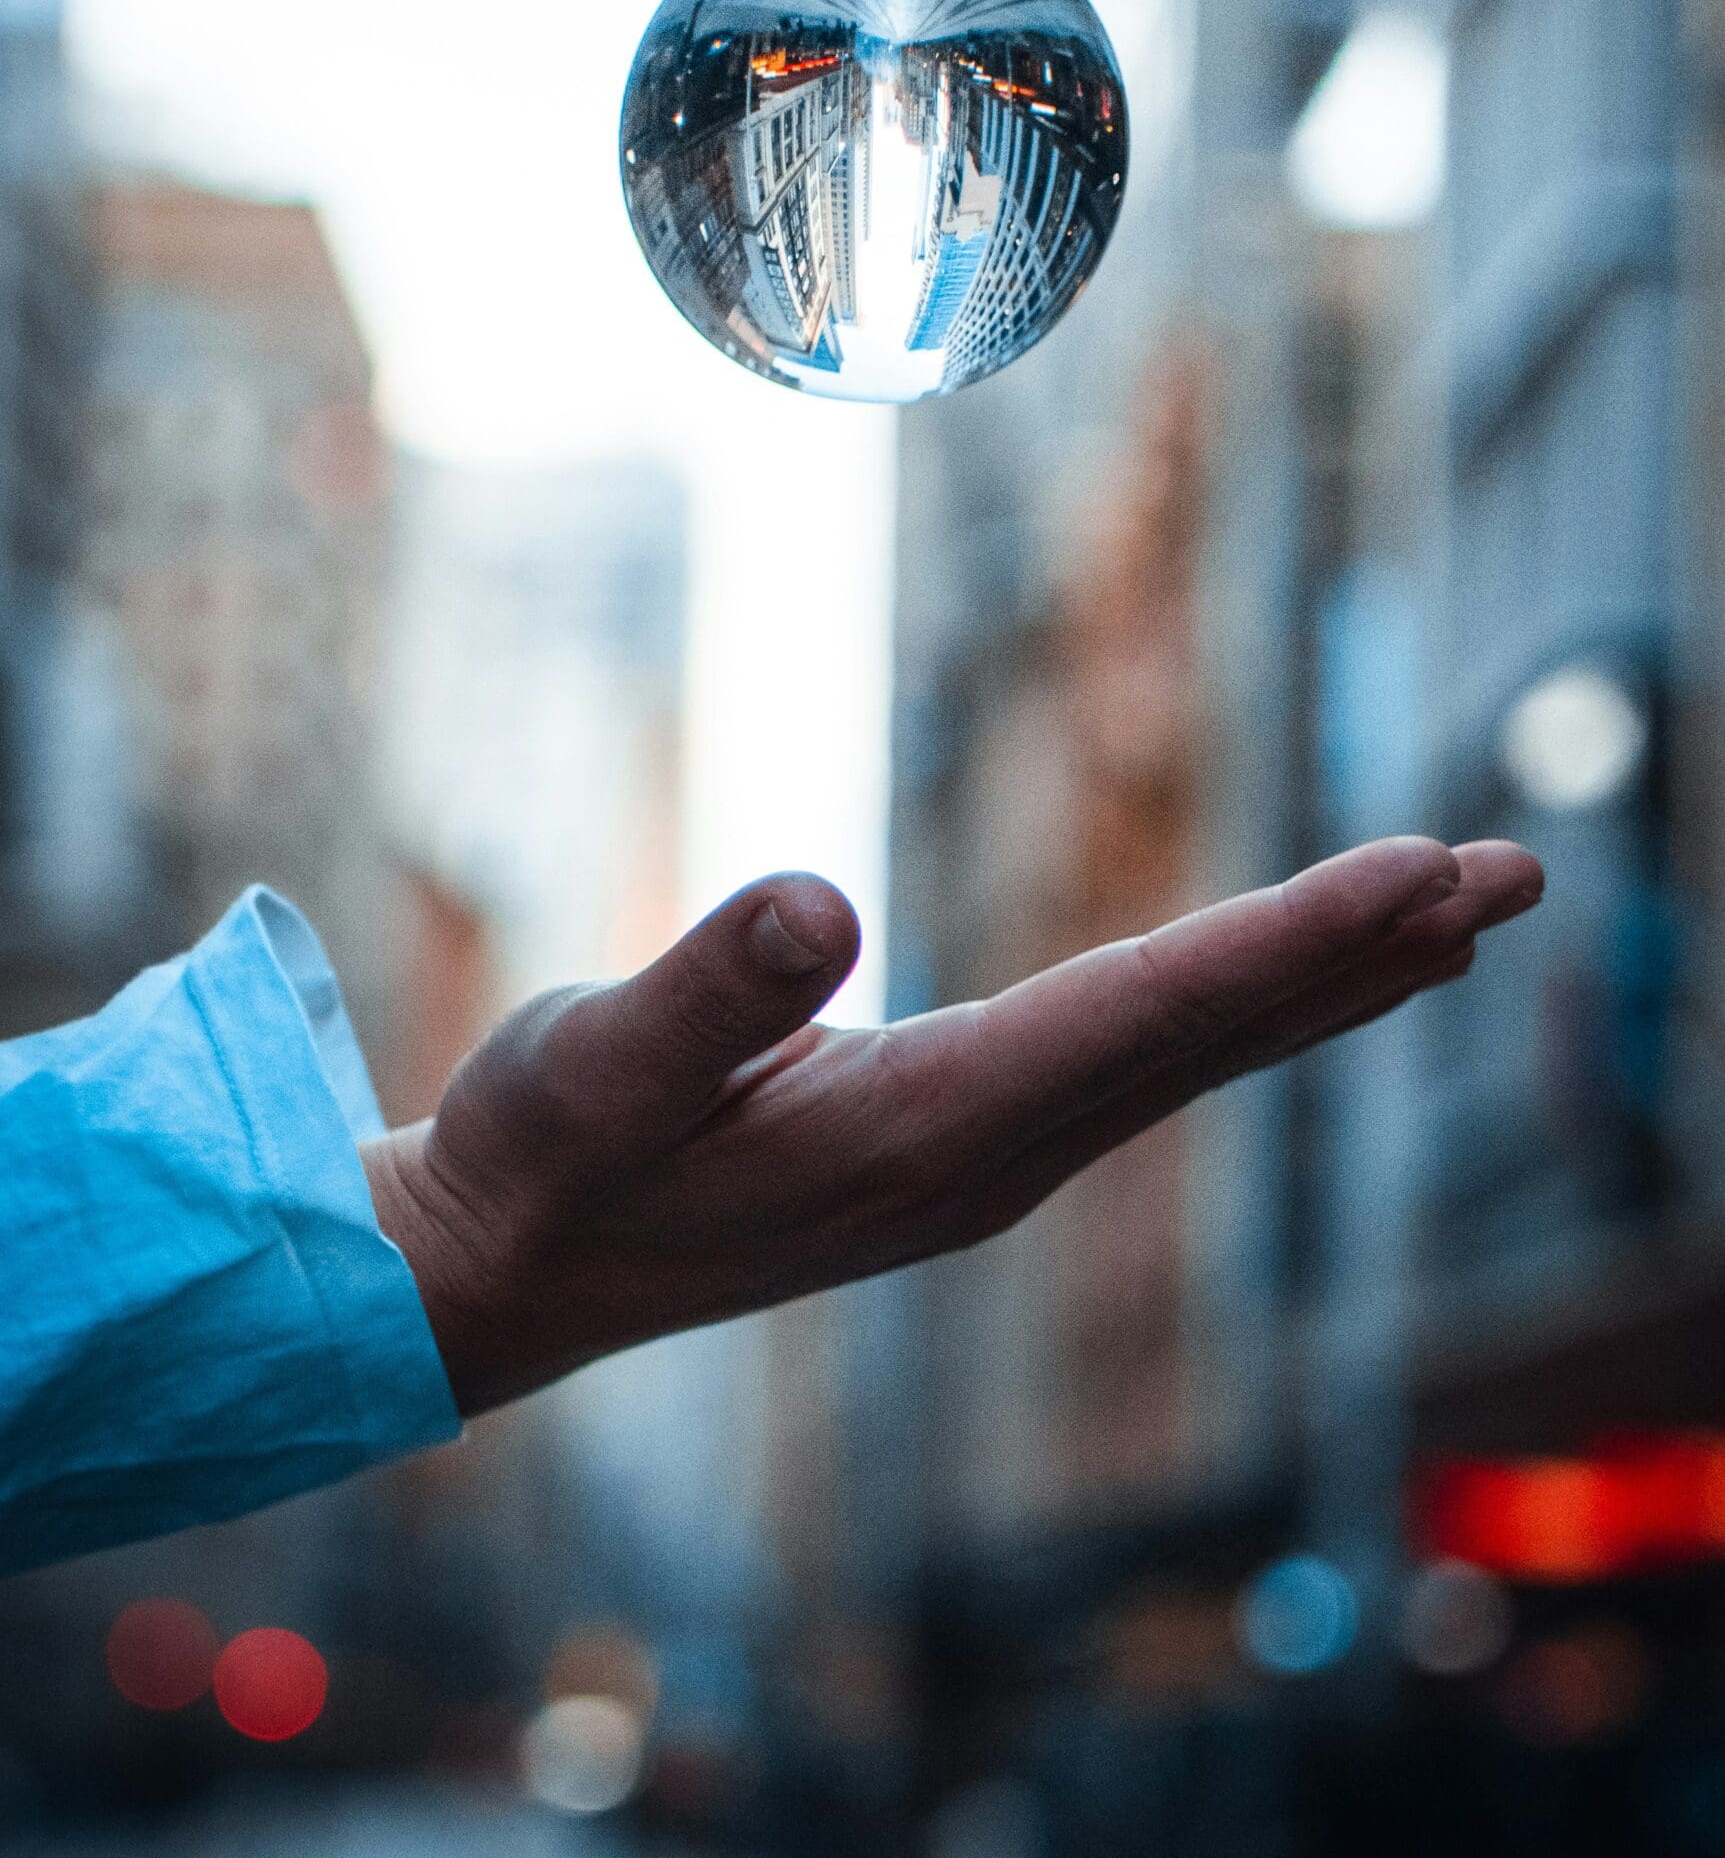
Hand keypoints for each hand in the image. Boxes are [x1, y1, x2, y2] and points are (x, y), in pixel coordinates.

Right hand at [361, 835, 1541, 1414]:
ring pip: (1191, 1055)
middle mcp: (984, 1159)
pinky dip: (1234, 1003)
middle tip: (1517, 870)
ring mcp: (979, 1161)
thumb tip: (816, 898)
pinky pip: (1138, 1063)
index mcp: (922, 1132)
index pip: (1143, 1018)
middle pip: (1212, 1040)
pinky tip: (1275, 982)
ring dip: (1326, 979)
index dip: (1290, 942)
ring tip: (1446, 911)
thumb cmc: (539, 1160)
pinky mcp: (958, 1145)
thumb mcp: (591, 1068)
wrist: (503, 1276)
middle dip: (1370, 954)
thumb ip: (702, 990)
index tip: (1428, 872)